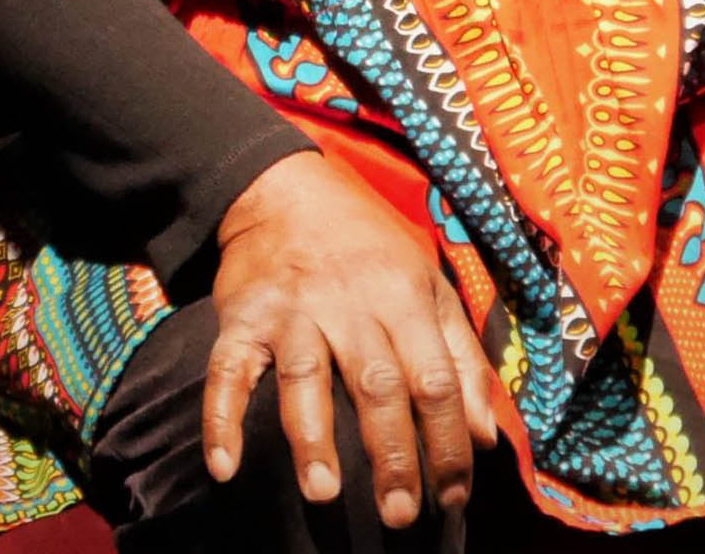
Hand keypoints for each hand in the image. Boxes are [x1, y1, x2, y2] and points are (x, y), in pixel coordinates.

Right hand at [203, 149, 500, 527]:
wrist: (285, 190)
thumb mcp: (428, 283)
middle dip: (391, 454)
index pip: (435, 378)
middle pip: (376, 385)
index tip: (454, 496)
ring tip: (324, 493)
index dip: (449, 440)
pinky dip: (221, 418)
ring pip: (305, 377)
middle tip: (399, 515)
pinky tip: (225, 467)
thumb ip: (460, 356)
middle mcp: (349, 304)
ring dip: (313, 437)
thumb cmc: (368, 246)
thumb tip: (483, 436)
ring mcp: (292, 311)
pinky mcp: (242, 317)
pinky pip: (228, 370)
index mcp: (403, 297)